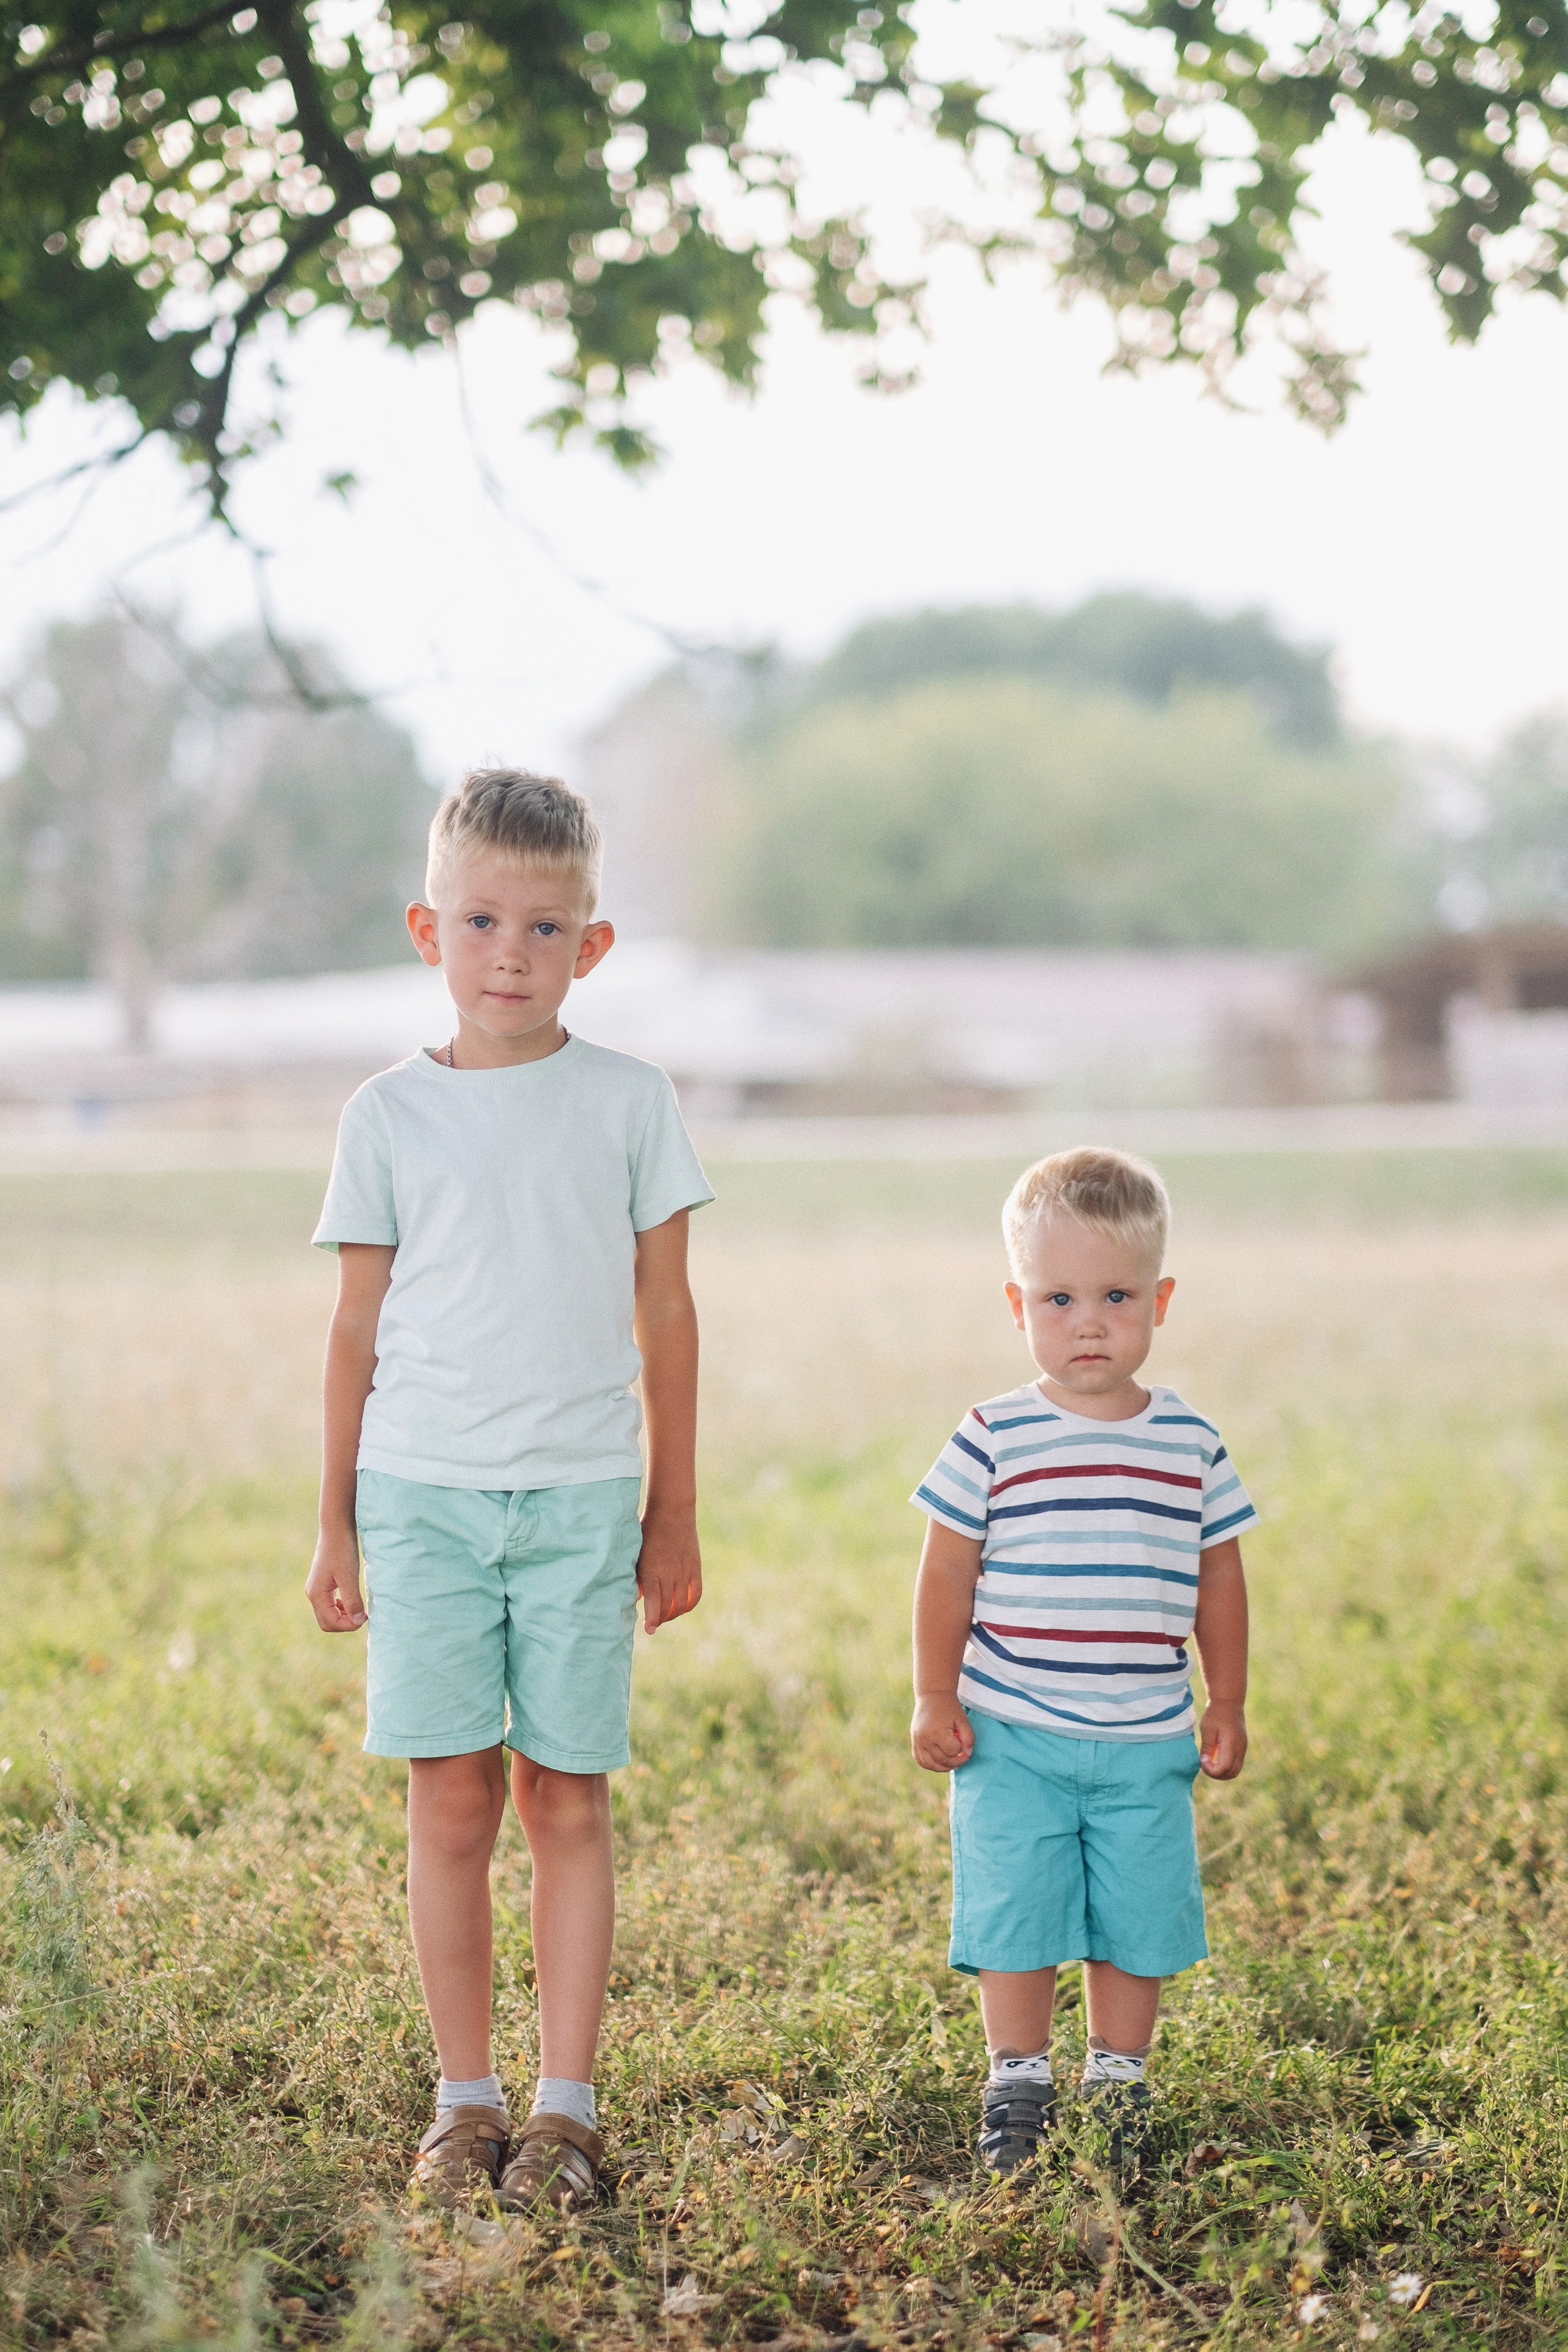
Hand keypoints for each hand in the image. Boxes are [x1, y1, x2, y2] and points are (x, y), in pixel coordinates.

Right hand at [306, 1528, 366, 1631]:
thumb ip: (352, 1600)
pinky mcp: (322, 1583)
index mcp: (316, 1594)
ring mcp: (316, 1589)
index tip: (365, 1617)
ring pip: (327, 1614)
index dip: (348, 1625)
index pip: (330, 1622)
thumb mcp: (349, 1577)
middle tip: (362, 1615)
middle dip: (344, 1623)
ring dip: (343, 1616)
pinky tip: (352, 1600)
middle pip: (326, 1622)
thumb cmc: (342, 1550)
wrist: (336, 1528)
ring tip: (359, 1608)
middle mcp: (312, 1594)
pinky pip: (329, 1604)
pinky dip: (340, 1607)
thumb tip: (357, 1621)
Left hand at [637, 1505, 701, 1632]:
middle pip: (667, 1608)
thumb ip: (636, 1577)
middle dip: (660, 1619)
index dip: (652, 1621)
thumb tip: (635, 1598)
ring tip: (666, 1616)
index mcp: (651, 1571)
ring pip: (681, 1604)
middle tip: (653, 1622)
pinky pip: (696, 1594)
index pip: (653, 1604)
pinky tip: (682, 1607)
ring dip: (673, 1614)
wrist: (671, 1510)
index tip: (649, 1630)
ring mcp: (684, 1572)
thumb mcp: (637, 1554)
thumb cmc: (647, 1531)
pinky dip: (689, 1605)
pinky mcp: (696, 1568)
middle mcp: (669, 1574)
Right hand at [911, 1691, 974, 1772]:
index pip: (953, 1752)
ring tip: (953, 1763)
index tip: (965, 1744)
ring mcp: (917, 1741)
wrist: (932, 1695)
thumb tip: (967, 1754)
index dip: (962, 1750)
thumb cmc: (949, 1707)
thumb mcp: (963, 1719)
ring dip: (943, 1767)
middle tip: (963, 1756)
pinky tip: (940, 1761)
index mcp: (937, 1732)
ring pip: (930, 1764)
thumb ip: (968, 1737)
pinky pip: (921, 1760)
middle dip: (956, 1761)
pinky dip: (930, 1764)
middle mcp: (925, 1739)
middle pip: (942, 1760)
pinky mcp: (914, 1742)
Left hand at [1199, 1700, 1246, 1779]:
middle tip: (1204, 1765)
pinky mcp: (1242, 1747)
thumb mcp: (1207, 1729)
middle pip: (1231, 1773)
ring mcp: (1243, 1749)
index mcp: (1232, 1744)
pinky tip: (1215, 1759)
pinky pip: (1236, 1764)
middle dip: (1216, 1775)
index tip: (1202, 1762)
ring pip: (1235, 1771)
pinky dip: (1226, 1767)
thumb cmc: (1216, 1714)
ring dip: (1222, 1772)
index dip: (1211, 1770)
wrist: (1229, 1702)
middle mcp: (1240, 1749)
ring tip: (1209, 1763)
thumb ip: (1207, 1747)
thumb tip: (1204, 1763)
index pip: (1224, 1768)